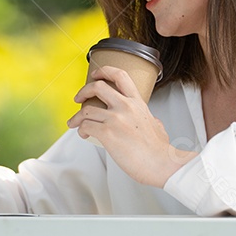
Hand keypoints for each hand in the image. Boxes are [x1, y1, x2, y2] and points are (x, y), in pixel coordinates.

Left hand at [67, 65, 196, 186]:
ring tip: (74, 123)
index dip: (104, 71)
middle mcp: (125, 107)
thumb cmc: (159, 150)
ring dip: (77, 117)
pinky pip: (86, 126)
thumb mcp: (158, 126)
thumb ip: (152, 120)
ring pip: (86, 110)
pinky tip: (83, 134)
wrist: (161, 163)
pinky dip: (81, 129)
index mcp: (137, 103)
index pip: (120, 75)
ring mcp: (115, 119)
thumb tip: (153, 122)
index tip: (96, 74)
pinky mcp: (107, 134)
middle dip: (83, 91)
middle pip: (97, 87)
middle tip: (78, 98)